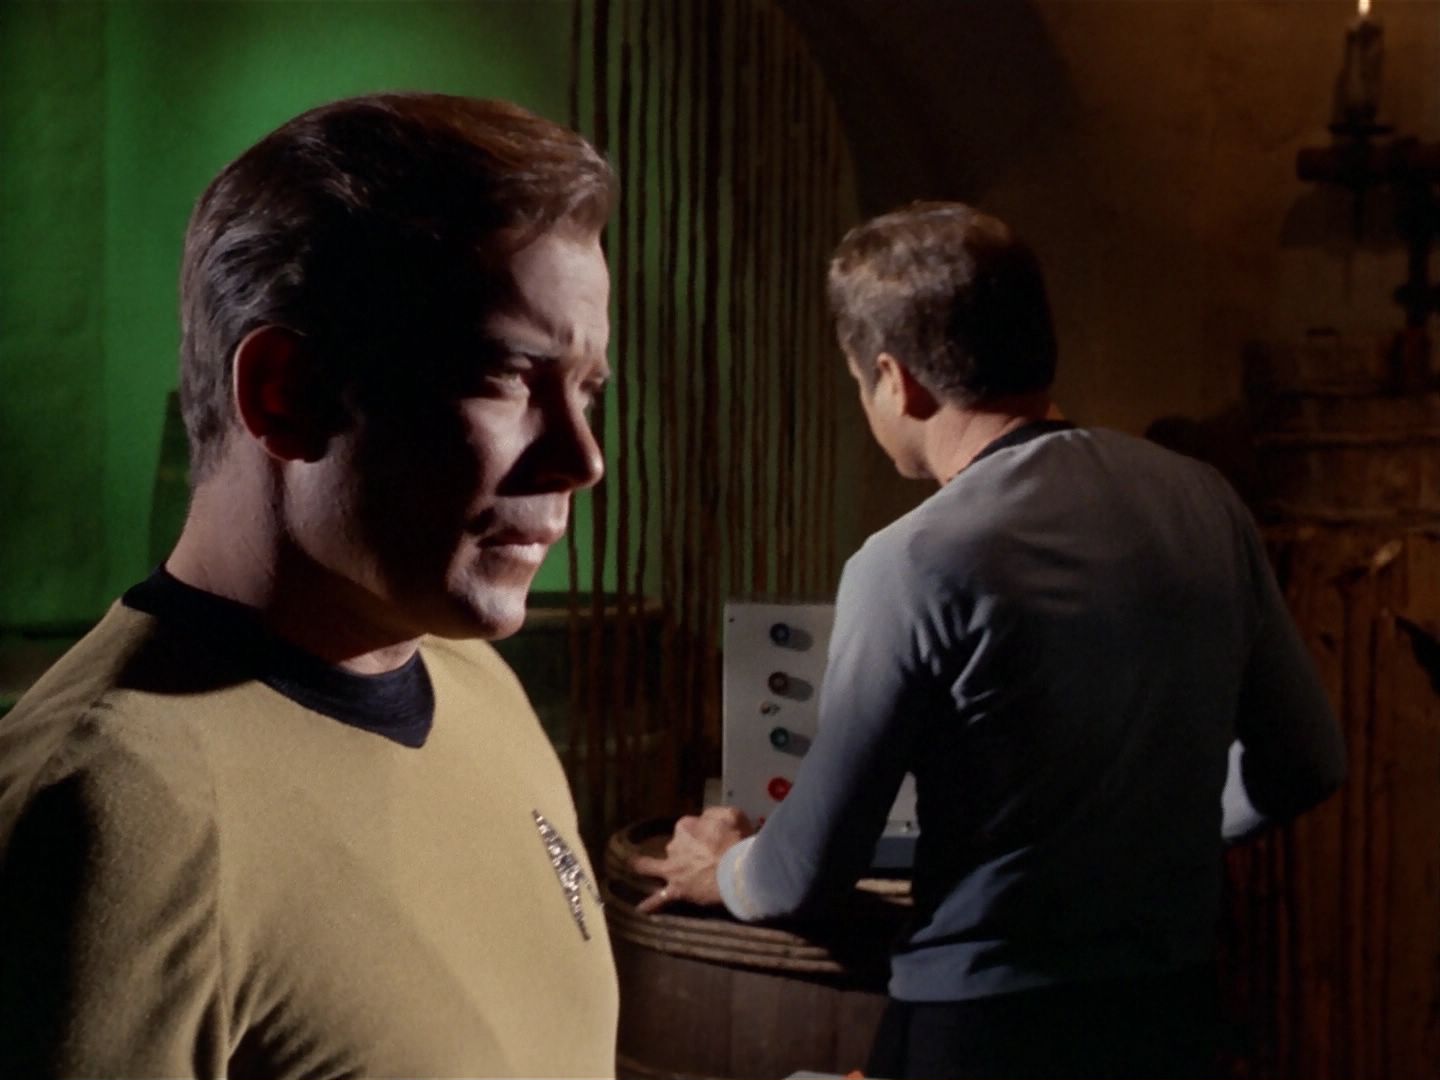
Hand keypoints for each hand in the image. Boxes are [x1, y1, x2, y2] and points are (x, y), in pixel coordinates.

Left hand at [628, 806, 754, 914]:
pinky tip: (641, 908)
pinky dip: (650, 904)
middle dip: (682, 849)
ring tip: (636, 868)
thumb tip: (706, 818)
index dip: (699, 831)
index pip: (687, 826)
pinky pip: (660, 898)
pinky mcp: (677, 890)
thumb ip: (716, 814)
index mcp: (686, 827)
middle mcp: (674, 846)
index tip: (711, 837)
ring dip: (644, 867)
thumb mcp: (731, 815)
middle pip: (674, 845)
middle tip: (699, 856)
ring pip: (651, 867)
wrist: (738, 871)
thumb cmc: (736, 841)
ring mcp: (673, 870)